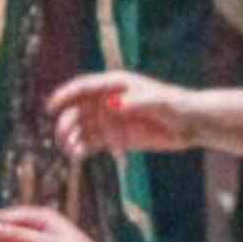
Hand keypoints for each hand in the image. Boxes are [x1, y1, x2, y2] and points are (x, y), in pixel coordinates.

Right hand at [49, 69, 197, 157]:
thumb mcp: (158, 101)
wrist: (191, 125)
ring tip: (70, 151)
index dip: (65, 95)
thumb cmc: (177, 105)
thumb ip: (134, 102)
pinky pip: (92, 144)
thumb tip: (111, 105)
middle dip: (68, 122)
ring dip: (72, 138)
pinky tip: (77, 156)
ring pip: (82, 129)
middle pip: (78, 110)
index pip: (84, 87)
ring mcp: (110, 120)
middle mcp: (108, 101)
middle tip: (63, 137)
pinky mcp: (115, 139)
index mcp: (115, 84)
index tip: (52, 106)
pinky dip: (82, 149)